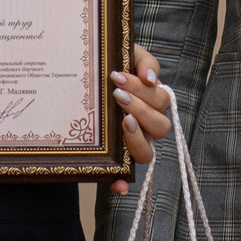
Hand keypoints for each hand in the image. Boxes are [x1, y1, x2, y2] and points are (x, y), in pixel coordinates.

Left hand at [106, 45, 171, 196]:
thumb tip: (152, 78)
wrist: (80, 79)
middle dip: (140, 109)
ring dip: (137, 138)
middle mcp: (147, 125)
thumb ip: (143, 60)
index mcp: (152, 101)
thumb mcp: (127, 55)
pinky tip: (118, 185)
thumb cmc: (108, 66)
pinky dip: (122, 182)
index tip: (117, 76)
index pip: (160, 101)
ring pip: (148, 152)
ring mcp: (132, 143)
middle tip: (116, 94)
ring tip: (120, 120)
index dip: (143, 90)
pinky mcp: (115, 159)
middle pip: (160, 126)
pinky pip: (124, 176)